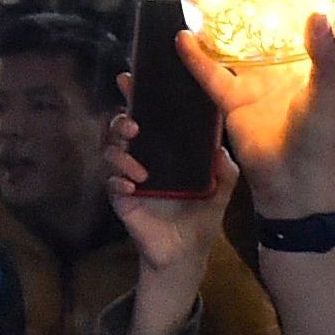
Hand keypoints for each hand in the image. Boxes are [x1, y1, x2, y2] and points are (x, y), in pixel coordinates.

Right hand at [106, 90, 241, 334]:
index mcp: (165, 148)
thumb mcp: (221, 189)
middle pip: (121, 126)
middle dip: (122, 119)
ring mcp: (130, 177)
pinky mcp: (122, 200)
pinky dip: (118, 182)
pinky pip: (111, 183)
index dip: (137, 96)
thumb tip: (219, 147)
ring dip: (121, 154)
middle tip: (135, 126)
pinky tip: (133, 188)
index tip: (131, 80)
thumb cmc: (201, 216)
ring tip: (140, 170)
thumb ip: (224, 167)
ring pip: (110, 151)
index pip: (149, 115)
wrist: (188, 254)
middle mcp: (144, 157)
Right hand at [190, 13, 334, 218]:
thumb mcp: (326, 96)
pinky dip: (196, 59)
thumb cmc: (320, 143)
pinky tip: (182, 37)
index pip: (295, 23)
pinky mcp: (232, 103)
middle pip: (258, 31)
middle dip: (244, 7)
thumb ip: (323, 57)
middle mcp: (279, 70)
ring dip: (217, 28)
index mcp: (307, 64)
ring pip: (232, 49)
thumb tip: (317, 14)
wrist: (296, 189)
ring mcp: (255, 85)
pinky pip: (211, 76)